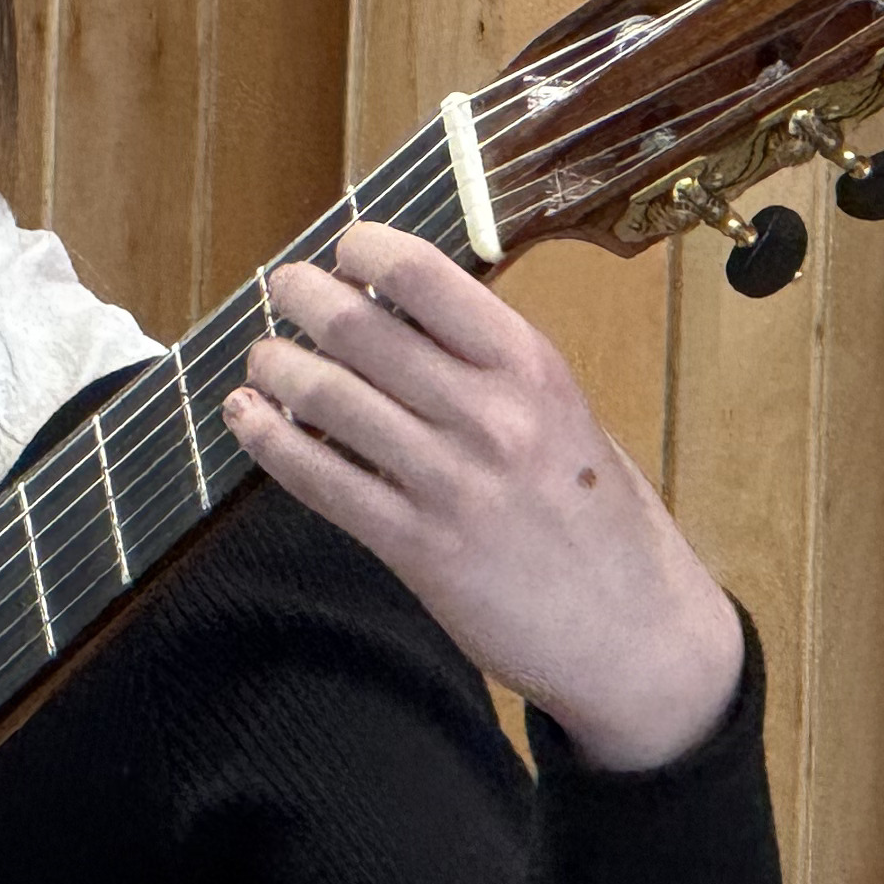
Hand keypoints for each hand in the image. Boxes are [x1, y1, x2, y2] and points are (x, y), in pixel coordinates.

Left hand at [222, 220, 743, 769]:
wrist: (636, 633)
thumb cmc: (600, 519)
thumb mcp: (565, 415)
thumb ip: (489, 368)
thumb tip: (398, 315)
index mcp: (531, 367)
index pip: (424, 274)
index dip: (363, 251)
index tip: (342, 253)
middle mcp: (489, 413)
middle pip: (359, 328)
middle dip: (302, 297)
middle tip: (282, 290)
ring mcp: (450, 482)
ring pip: (327, 398)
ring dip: (276, 366)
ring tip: (263, 358)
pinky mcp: (418, 547)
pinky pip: (321, 481)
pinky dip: (270, 441)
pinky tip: (247, 418)